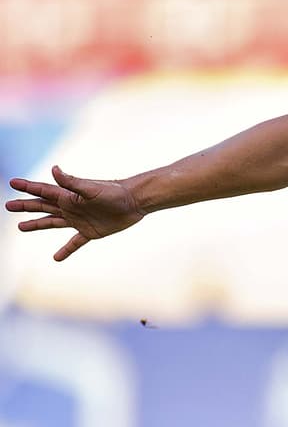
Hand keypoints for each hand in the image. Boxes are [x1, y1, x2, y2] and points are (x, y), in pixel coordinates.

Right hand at [6, 165, 144, 260]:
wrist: (135, 202)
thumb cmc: (114, 192)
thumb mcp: (91, 188)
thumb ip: (71, 182)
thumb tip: (53, 169)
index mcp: (68, 196)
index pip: (43, 191)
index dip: (27, 187)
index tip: (12, 183)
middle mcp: (71, 207)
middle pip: (43, 207)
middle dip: (26, 206)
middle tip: (8, 206)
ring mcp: (79, 220)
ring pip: (52, 223)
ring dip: (37, 225)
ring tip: (21, 227)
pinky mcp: (90, 232)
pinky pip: (74, 243)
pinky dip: (65, 250)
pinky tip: (56, 257)